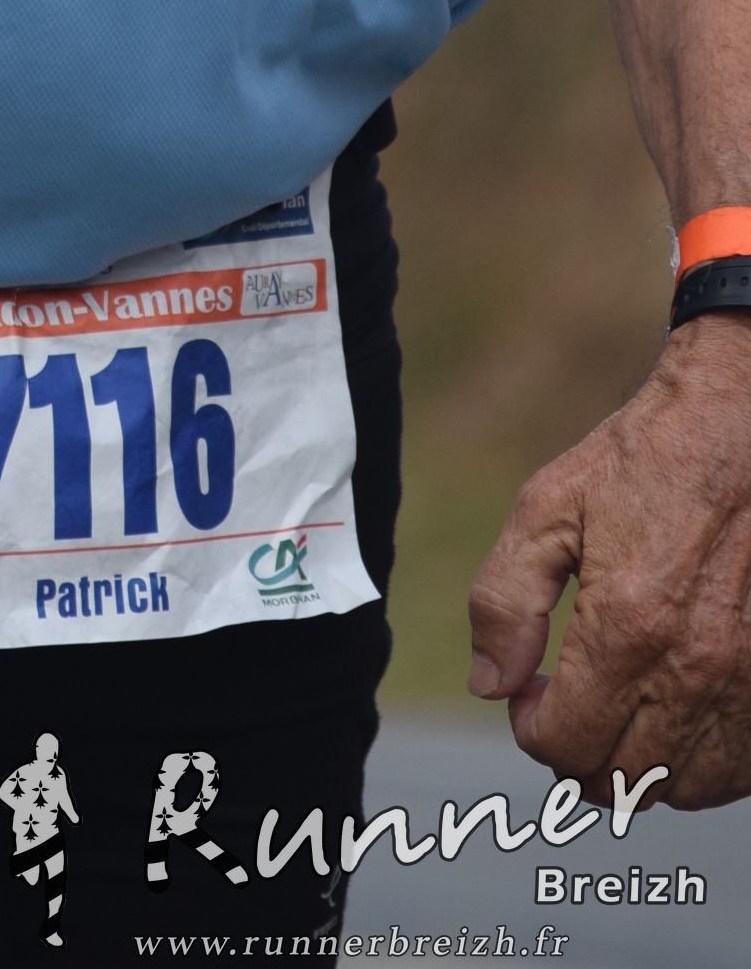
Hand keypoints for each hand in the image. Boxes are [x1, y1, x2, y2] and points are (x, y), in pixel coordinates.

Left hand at [466, 314, 750, 808]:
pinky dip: (700, 757)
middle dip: (580, 751)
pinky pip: (738, 769)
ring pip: (684, 788)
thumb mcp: (548, 507)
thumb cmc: (643, 461)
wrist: (739, 427)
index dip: (531, 728)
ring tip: (622, 702)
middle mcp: (696, 670)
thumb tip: (489, 685)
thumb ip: (506, 601)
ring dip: (641, 762)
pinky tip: (675, 705)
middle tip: (568, 698)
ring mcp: (747, 684)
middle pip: (622, 780)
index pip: (566, 746)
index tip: (530, 689)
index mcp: (628, 629)